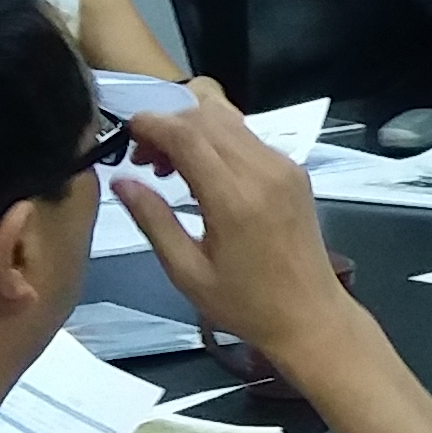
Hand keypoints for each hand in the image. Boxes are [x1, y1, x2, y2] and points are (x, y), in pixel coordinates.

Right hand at [113, 98, 361, 359]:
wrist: (310, 315)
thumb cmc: (248, 304)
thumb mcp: (187, 271)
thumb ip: (153, 220)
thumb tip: (121, 182)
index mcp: (235, 199)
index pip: (187, 134)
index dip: (152, 125)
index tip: (128, 135)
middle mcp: (264, 171)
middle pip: (206, 117)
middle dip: (167, 126)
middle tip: (144, 160)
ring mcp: (284, 167)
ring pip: (229, 119)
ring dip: (192, 129)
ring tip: (169, 167)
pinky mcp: (294, 170)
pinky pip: (248, 136)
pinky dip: (217, 140)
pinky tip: (202, 173)